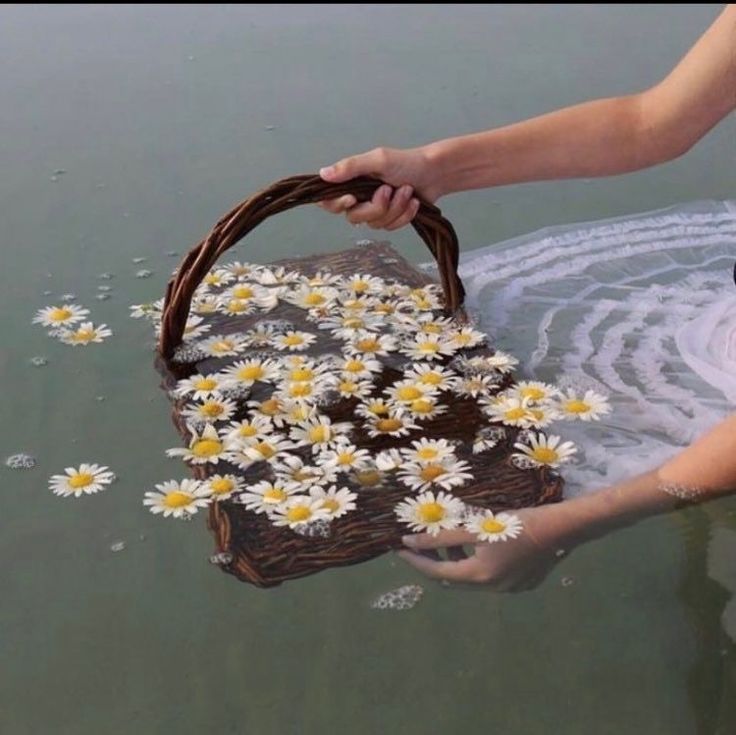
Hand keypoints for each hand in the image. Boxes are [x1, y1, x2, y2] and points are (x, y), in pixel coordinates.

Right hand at [318, 146, 442, 229]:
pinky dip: (404, 215)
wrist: (434, 174)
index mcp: (351, 183)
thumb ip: (351, 167)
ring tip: (407, 191)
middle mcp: (360, 199)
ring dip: (395, 208)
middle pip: (354, 218)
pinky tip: (413, 202)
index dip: (336, 204)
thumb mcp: (377, 160)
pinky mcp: (390, 220)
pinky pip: (390, 227)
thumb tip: (323, 174)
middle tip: (389, 189)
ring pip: (375, 224)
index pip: (328, 201)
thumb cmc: (406, 162)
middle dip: (376, 206)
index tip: (352, 199)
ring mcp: (375, 211)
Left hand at [397, 503, 578, 590]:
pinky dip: (477, 562)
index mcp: (480, 577)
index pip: (437, 572)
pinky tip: (478, 544)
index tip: (400, 548)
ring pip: (471, 577)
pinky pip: (490, 576)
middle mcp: (493, 589)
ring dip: (456, 560)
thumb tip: (410, 541)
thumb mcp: (476, 527)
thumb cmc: (518, 524)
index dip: (417, 560)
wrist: (561, 529)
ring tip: (448, 538)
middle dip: (434, 561)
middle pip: (453, 578)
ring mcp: (509, 589)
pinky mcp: (522, 583)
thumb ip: (443, 536)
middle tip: (419, 543)